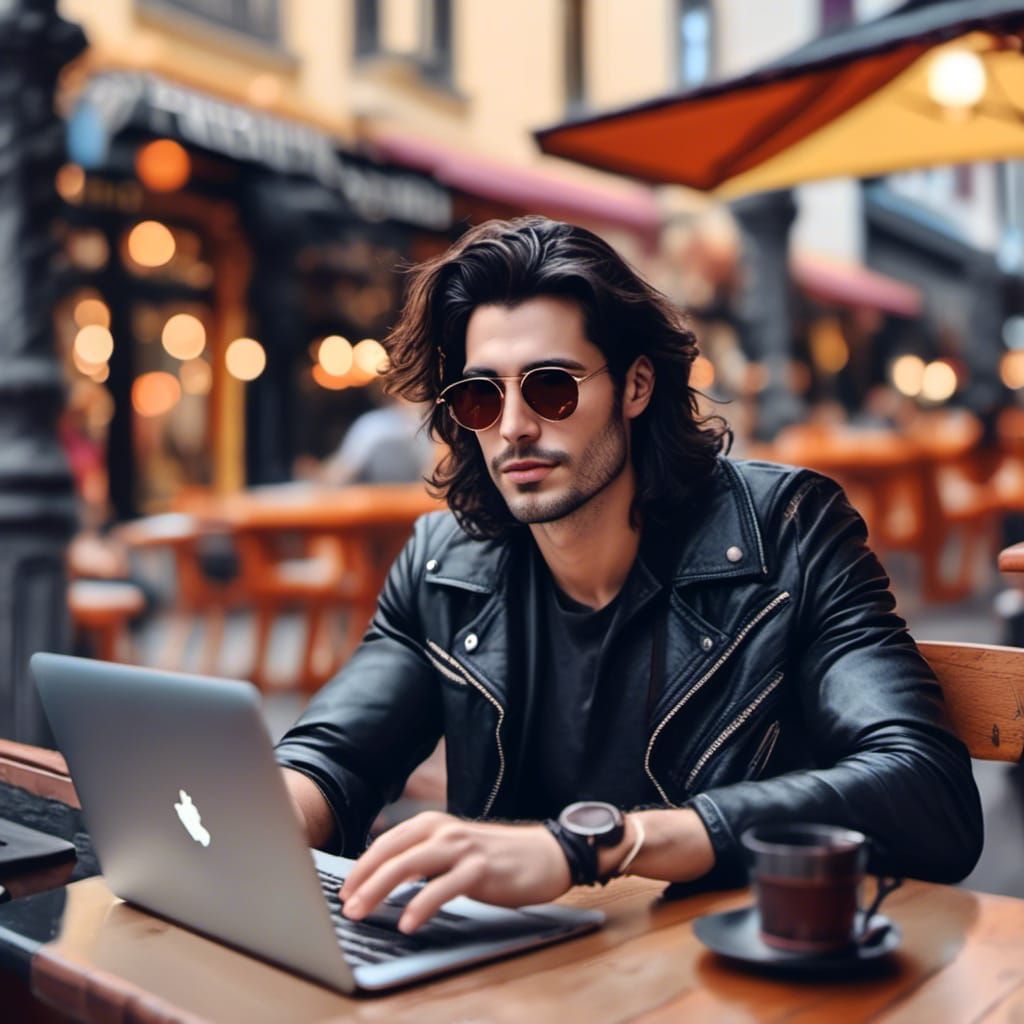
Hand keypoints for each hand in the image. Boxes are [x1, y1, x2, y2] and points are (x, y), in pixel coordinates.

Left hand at [339, 811, 571, 932]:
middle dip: (363, 881)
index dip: (361, 867)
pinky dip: (421, 905)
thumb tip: (383, 879)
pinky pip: (443, 887)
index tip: (344, 891)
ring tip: (363, 912)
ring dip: (380, 890)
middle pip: (392, 853)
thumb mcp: (453, 850)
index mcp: (433, 824)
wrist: (544, 854)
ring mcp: (462, 848)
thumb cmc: (495, 856)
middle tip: (346, 907)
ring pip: (410, 865)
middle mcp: (444, 830)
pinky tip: (409, 923)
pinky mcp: (480, 869)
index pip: (386, 843)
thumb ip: (423, 857)